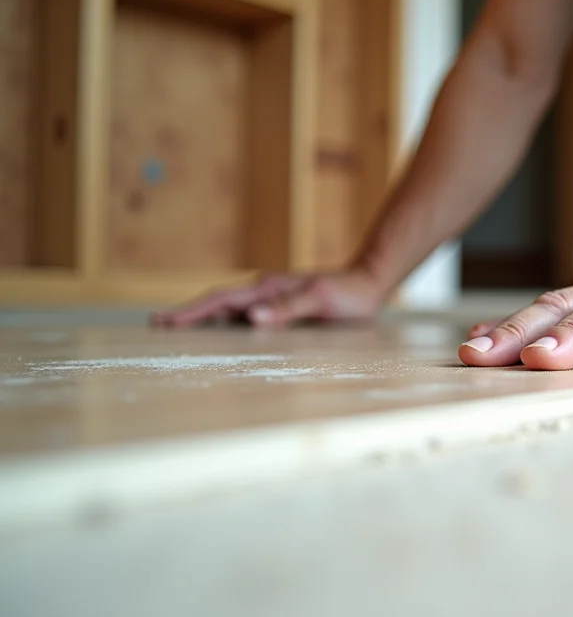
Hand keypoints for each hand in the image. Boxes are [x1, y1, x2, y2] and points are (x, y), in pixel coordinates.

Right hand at [151, 269, 384, 327]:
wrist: (370, 282)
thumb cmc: (349, 294)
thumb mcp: (321, 301)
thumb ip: (289, 308)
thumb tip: (252, 317)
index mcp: (268, 288)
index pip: (221, 300)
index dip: (192, 311)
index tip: (164, 321)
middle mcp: (265, 291)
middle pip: (218, 303)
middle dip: (188, 314)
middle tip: (158, 325)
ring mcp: (273, 298)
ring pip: (230, 309)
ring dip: (205, 318)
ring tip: (179, 331)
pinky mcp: (283, 306)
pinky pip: (247, 315)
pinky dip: (227, 323)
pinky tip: (223, 334)